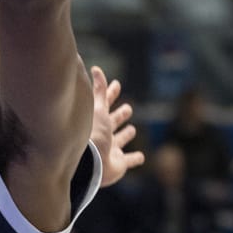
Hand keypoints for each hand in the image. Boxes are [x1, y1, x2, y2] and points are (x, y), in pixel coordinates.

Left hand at [89, 65, 142, 187]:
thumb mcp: (97, 108)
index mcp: (97, 120)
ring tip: (132, 130)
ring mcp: (111, 149)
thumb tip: (95, 68)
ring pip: (120, 140)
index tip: (116, 84)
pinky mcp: (119, 164)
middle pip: (113, 122)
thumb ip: (98, 90)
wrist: (91, 163)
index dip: (111, 93)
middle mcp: (104, 134)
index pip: (105, 103)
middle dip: (120, 115)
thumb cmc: (93, 134)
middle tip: (127, 108)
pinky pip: (129, 161)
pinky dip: (135, 158)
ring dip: (125, 135)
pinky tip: (141, 157)